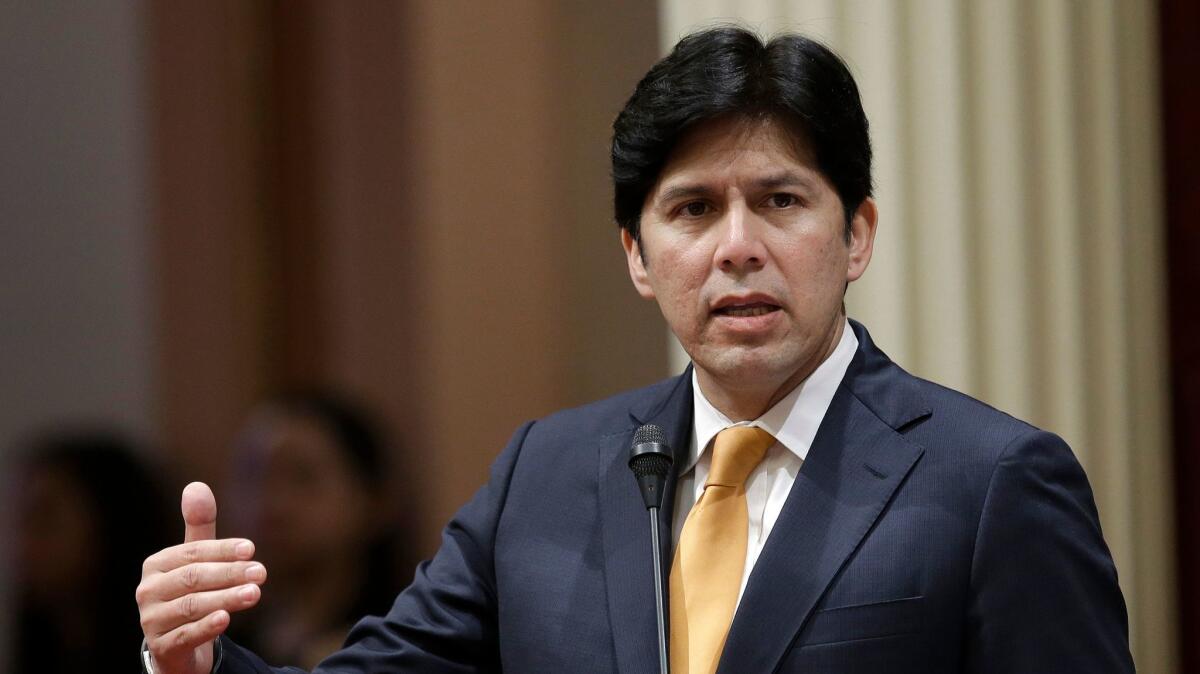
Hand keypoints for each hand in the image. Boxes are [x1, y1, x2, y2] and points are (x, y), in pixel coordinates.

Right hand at [136, 482, 266, 673]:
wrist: (176, 644)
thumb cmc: (189, 592)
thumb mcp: (195, 560)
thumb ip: (199, 526)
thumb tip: (197, 485)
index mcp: (157, 565)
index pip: (192, 553)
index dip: (222, 550)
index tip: (251, 549)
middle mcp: (148, 591)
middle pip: (193, 579)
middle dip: (229, 574)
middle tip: (261, 572)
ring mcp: (152, 620)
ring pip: (191, 606)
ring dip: (225, 598)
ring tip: (254, 593)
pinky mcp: (162, 647)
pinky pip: (185, 635)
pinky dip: (205, 627)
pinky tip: (225, 619)